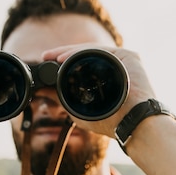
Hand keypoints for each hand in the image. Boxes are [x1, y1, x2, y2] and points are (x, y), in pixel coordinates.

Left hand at [42, 44, 157, 137]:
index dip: (64, 60)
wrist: (134, 124)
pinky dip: (81, 53)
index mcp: (107, 74)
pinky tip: (66, 58)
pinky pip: (100, 51)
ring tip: (53, 57)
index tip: (46, 61)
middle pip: (86, 54)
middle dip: (64, 53)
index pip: (83, 62)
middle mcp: (116, 64)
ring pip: (92, 50)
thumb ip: (61, 99)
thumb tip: (41, 92)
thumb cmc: (112, 121)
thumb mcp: (80, 109)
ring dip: (70, 52)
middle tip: (45, 56)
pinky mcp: (128, 56)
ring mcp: (123, 59)